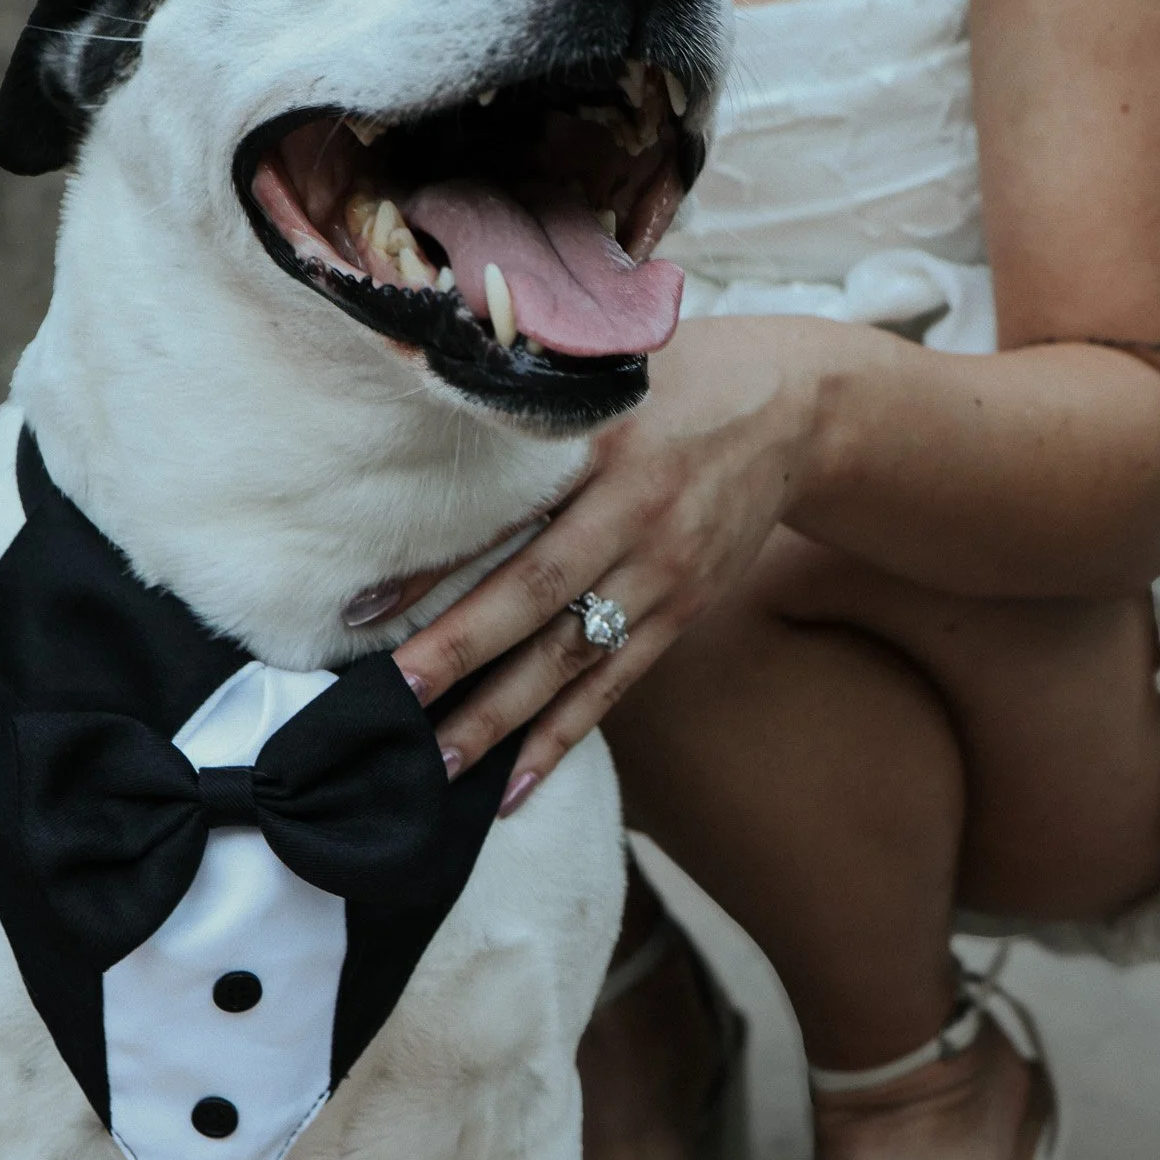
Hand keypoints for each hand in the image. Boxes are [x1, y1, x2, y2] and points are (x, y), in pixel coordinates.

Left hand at [392, 317, 821, 812]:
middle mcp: (636, 516)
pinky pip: (613, 686)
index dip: (435, 566)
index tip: (362, 608)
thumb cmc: (681, 383)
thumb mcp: (608, 373)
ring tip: (436, 764)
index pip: (507, 515)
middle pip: (537, 598)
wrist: (797, 413)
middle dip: (459, 656)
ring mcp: (663, 574)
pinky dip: (562, 737)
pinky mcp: (681, 613)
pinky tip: (513, 785)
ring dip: (502, 717)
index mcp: (605, 446)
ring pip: (571, 659)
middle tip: (391, 705)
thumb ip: (532, 404)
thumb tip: (417, 424)